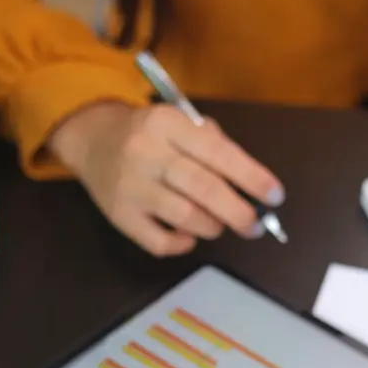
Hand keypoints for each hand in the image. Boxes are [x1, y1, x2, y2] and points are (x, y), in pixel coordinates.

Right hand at [49, 102, 284, 256]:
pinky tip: (189, 236)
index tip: (275, 196)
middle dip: (238, 212)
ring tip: (218, 224)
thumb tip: (252, 184)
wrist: (92, 139)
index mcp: (167, 123)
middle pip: (203, 188)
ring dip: (212, 226)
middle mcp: (146, 152)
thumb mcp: (180, 123)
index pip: (218, 153)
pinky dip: (182, 244)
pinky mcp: (118, 215)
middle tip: (255, 225)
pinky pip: (158, 242)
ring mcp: (129, 186)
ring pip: (185, 216)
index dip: (251, 177)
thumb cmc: (149, 133)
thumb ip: (214, 145)